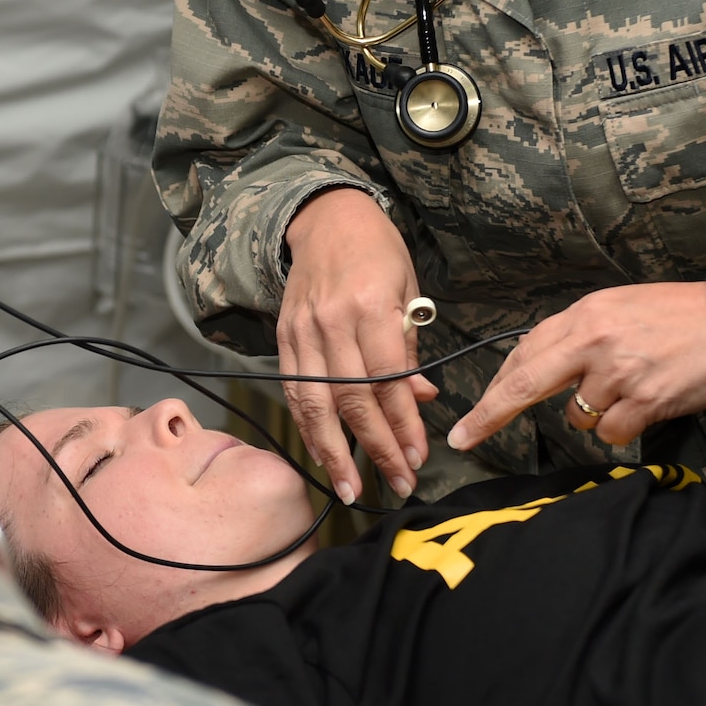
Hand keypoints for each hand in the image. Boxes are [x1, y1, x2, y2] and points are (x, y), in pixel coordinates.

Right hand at [279, 188, 438, 504]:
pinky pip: (295, 390)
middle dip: (376, 447)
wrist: (327, 218)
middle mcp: (332, 321)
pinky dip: (307, 426)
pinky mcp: (284, 336)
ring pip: (316, 403)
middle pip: (352, 399)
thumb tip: (421, 399)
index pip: (389, 379)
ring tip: (350, 487)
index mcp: (370, 306)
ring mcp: (303, 330)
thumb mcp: (407, 289)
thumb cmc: (377, 252)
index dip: (404, 424)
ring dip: (333, 451)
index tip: (419, 457)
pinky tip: (321, 453)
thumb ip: (409, 347)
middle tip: (398, 481)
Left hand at [448, 275, 705, 449]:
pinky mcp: (647, 399)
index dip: (493, 388)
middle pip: (524, 384)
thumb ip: (576, 335)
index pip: (523, 354)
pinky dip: (624, 429)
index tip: (469, 415)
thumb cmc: (679, 315)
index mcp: (584, 314)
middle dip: (489, 415)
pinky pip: (612, 433)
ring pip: (577, 416)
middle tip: (463, 438)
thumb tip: (537, 366)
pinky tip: (648, 405)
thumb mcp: (619, 308)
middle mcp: (594, 340)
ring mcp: (619, 371)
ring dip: (595, 415)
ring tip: (633, 388)